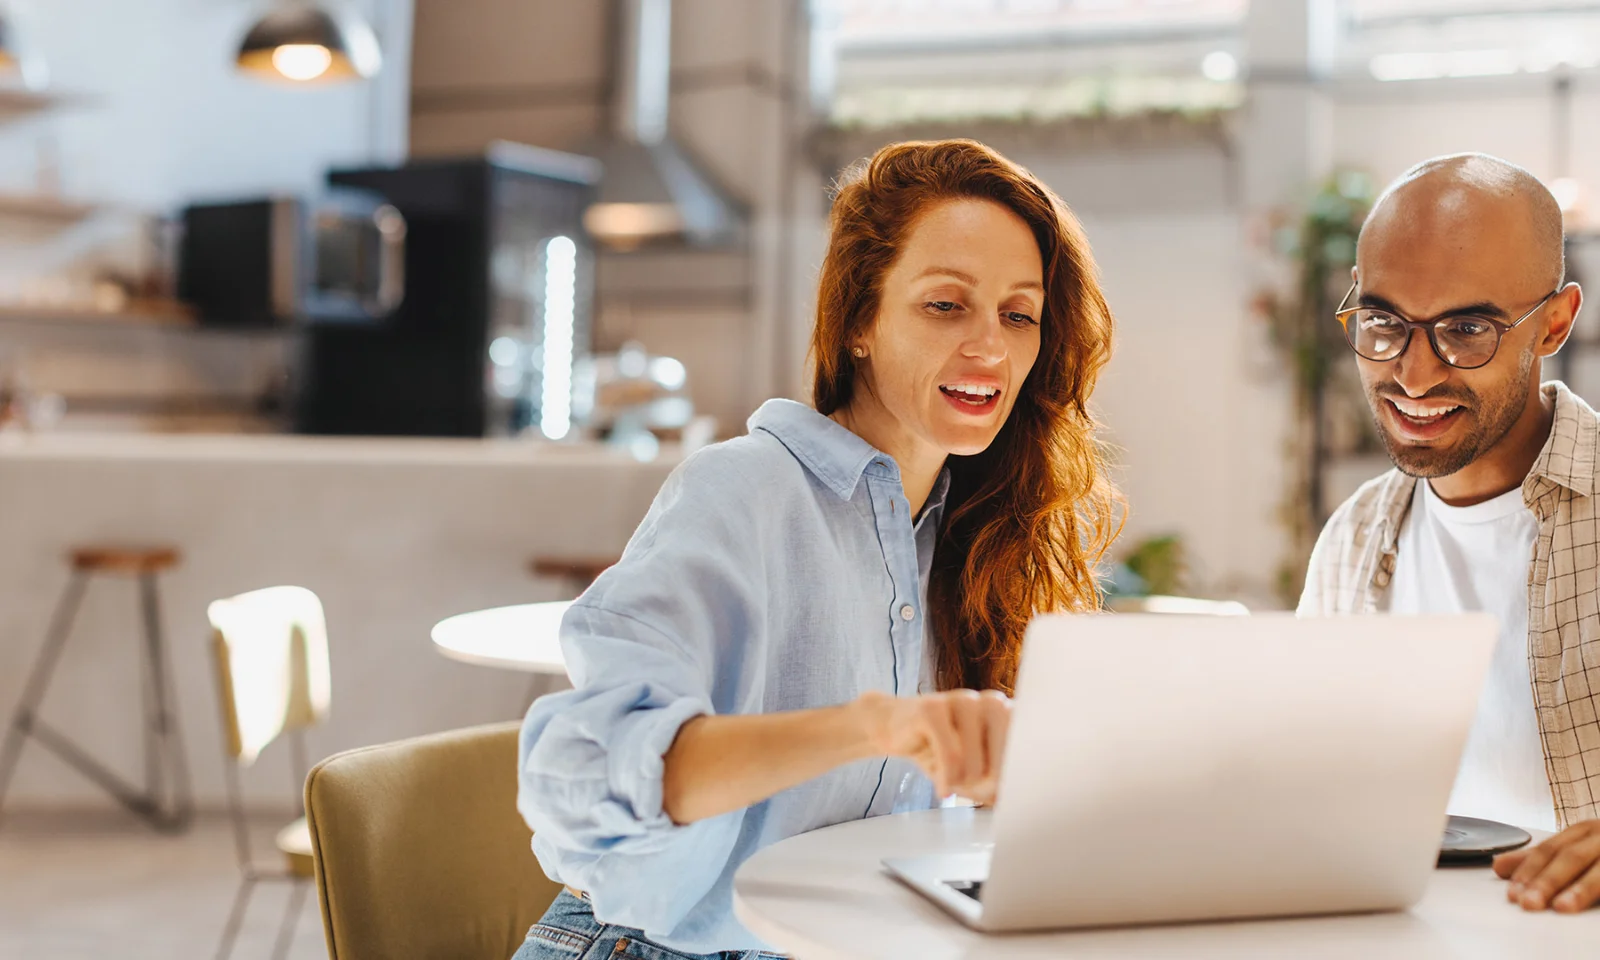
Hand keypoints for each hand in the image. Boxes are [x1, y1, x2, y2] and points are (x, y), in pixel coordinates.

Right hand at [853, 689, 1011, 803]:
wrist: (893, 728)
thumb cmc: (941, 750)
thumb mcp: (976, 770)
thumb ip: (998, 782)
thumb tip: (1014, 802)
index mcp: (1009, 714)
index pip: (1032, 746)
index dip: (1021, 776)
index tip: (1012, 796)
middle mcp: (992, 700)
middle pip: (1008, 754)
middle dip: (993, 783)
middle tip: (978, 794)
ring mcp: (962, 700)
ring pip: (976, 760)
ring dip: (965, 782)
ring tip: (954, 784)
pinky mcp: (932, 707)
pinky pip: (949, 755)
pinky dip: (947, 779)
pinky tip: (942, 790)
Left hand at [1493, 819, 1599, 912]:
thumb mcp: (1574, 849)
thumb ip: (1538, 858)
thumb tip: (1498, 865)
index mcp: (1582, 832)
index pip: (1548, 850)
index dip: (1528, 871)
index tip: (1512, 894)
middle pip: (1570, 857)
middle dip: (1547, 881)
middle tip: (1528, 903)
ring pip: (1599, 872)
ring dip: (1579, 889)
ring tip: (1560, 907)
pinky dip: (1598, 891)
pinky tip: (1594, 907)